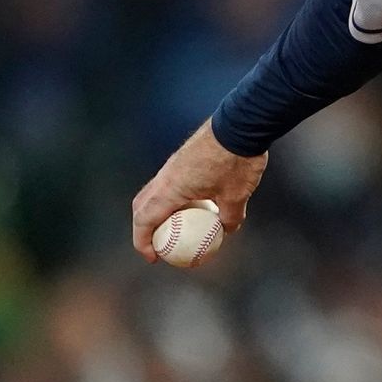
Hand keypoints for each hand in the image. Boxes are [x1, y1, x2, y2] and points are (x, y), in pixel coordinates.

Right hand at [131, 121, 267, 262]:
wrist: (240, 124)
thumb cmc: (237, 162)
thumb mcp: (237, 196)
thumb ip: (230, 217)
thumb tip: (227, 230)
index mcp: (171, 189)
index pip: (144, 220)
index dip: (142, 242)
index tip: (152, 257)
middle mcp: (165, 176)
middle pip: (141, 205)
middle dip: (143, 228)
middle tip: (156, 245)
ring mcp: (172, 165)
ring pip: (153, 192)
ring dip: (155, 211)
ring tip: (171, 228)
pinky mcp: (181, 158)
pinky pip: (167, 183)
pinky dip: (170, 198)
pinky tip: (190, 206)